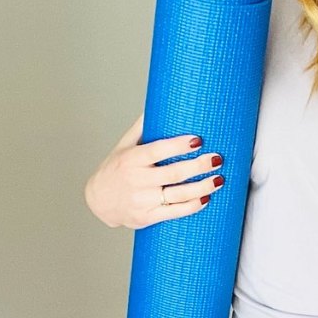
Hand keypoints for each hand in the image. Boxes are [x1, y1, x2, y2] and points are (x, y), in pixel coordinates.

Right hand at [83, 112, 225, 228]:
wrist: (99, 201)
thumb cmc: (116, 169)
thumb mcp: (124, 146)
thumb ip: (142, 128)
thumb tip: (160, 101)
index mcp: (132, 158)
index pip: (158, 150)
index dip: (179, 145)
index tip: (198, 140)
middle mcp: (137, 179)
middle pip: (174, 173)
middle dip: (198, 166)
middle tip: (216, 159)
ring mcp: (142, 200)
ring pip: (178, 195)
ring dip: (202, 187)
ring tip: (218, 179)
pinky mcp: (147, 217)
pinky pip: (175, 212)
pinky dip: (193, 205)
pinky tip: (206, 198)